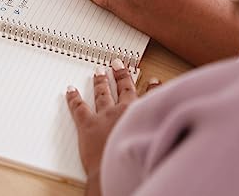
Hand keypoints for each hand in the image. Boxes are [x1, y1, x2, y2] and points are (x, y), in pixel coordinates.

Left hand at [66, 60, 161, 180]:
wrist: (118, 173)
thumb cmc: (136, 164)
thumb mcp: (155, 144)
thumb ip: (159, 132)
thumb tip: (167, 131)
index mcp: (141, 115)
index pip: (149, 97)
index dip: (152, 88)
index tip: (153, 80)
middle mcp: (123, 111)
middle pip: (123, 88)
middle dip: (121, 75)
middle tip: (118, 64)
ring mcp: (105, 116)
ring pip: (102, 94)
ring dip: (100, 82)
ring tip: (99, 72)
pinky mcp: (87, 124)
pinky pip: (78, 107)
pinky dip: (72, 98)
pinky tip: (70, 90)